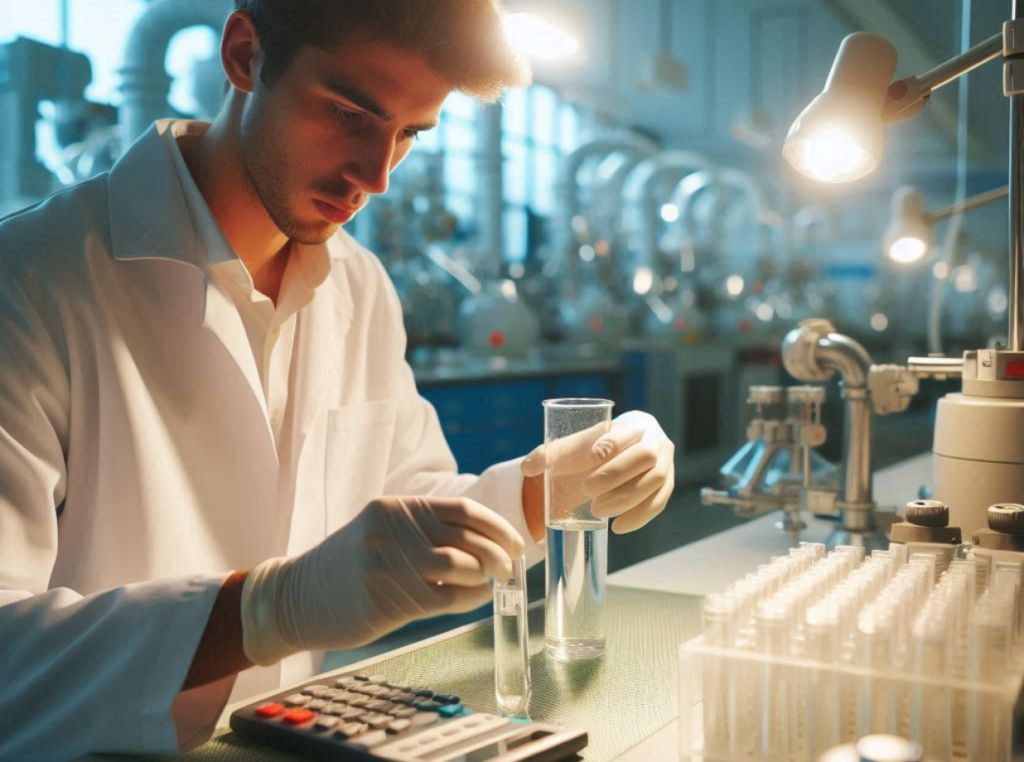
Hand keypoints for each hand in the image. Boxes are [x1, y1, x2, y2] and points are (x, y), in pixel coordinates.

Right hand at [240, 496, 524, 664]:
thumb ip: (426, 530)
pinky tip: (469, 598)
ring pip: (457, 569)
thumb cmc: (352, 565)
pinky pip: (441, 599)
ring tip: (487, 584)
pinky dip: (466, 599)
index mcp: (395, 508)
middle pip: (465, 539)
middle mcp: (391, 531)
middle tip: (511, 567)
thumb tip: (489, 543)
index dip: (498, 527)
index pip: (462, 509)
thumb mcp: (383, 531)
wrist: (295, 596)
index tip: (517, 542)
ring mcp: (385, 565)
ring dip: (483, 579)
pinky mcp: (382, 600)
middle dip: (498, 555)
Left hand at [522, 410, 674, 533]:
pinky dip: (639, 517)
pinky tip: (617, 527)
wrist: (623, 455)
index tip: (592, 456)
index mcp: (635, 423)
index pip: (627, 431)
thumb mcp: (578, 445)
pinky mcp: (665, 487)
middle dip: (616, 475)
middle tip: (587, 490)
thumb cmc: (596, 449)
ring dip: (626, 498)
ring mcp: (666, 465)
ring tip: (597, 510)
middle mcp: (656, 441)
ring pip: (654, 482)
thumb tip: (527, 467)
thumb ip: (553, 454)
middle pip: (645, 457)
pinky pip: (657, 503)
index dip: (612, 443)